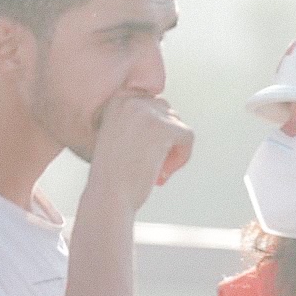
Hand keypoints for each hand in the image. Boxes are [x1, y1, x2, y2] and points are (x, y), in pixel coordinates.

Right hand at [88, 93, 193, 210]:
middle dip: (166, 142)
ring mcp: (146, 112)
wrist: (108, 195)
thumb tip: (172, 115)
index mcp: (117, 99)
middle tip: (153, 167)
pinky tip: (164, 174)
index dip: (156, 131)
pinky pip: (187, 137)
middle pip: (167, 113)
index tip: (144, 154)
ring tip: (157, 172)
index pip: (153, 104)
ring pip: (178, 126)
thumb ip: (141, 122)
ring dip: (173, 150)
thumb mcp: (121, 137)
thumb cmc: (114, 175)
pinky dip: (182, 157)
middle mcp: (130, 100)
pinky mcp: (163, 128)